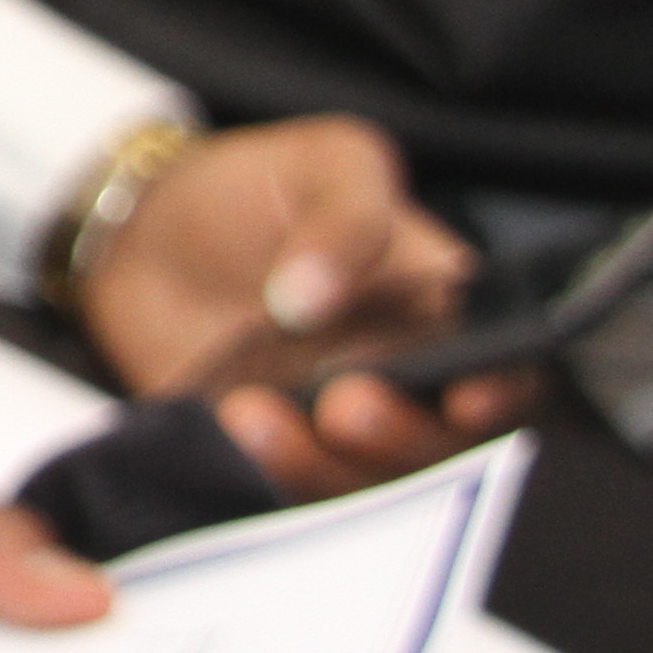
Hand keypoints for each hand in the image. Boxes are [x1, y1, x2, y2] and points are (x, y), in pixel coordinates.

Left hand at [72, 117, 502, 494]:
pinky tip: (228, 425)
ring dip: (321, 465)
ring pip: (362, 484)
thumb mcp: (322, 163)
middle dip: (404, 439)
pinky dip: (262, 474)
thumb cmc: (259, 189)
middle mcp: (403, 385)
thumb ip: (346, 217)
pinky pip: (283, 490)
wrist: (147, 231)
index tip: (467, 400)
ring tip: (254, 411)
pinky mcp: (269, 456)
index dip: (501, 395)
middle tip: (345, 402)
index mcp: (442, 316)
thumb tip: (312, 298)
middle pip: (441, 449)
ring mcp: (335, 429)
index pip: (504, 373)